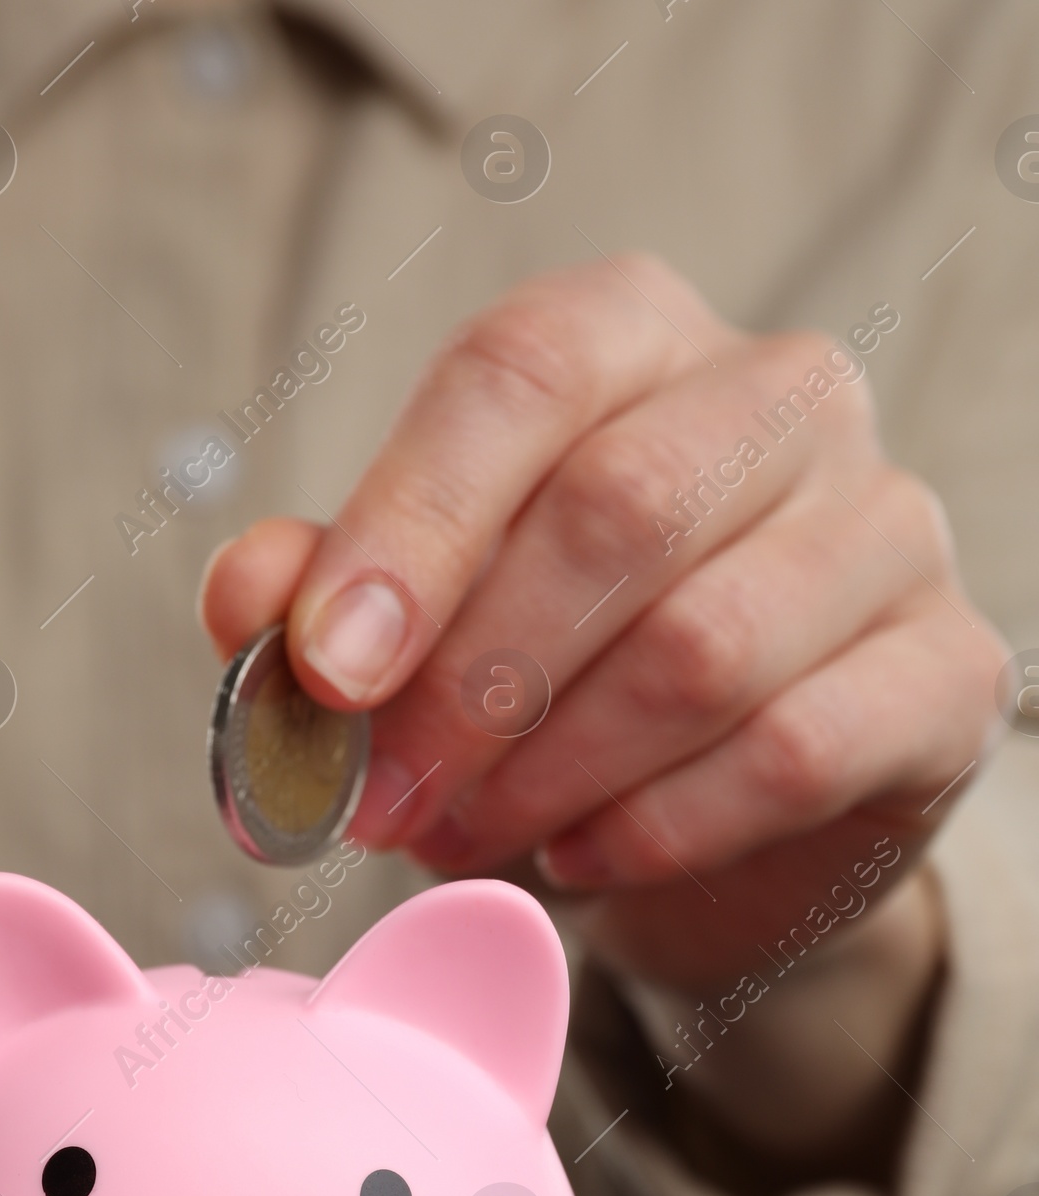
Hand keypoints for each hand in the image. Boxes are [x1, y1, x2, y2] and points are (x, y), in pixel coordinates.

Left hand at [201, 255, 1003, 995]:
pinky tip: (579, 859)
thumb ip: (318, 594)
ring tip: (462, 835)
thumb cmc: (552, 679)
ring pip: (705, 645)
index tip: (321, 673)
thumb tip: (249, 598)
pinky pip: (792, 751)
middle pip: (621, 508)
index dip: (411, 523)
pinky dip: (657, 824)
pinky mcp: (945, 672)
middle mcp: (783, 395)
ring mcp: (887, 527)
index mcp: (635, 336)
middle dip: (471, 679)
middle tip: (380, 798)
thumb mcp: (415, 628)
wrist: (731, 814)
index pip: (524, 370)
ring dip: (551, 768)